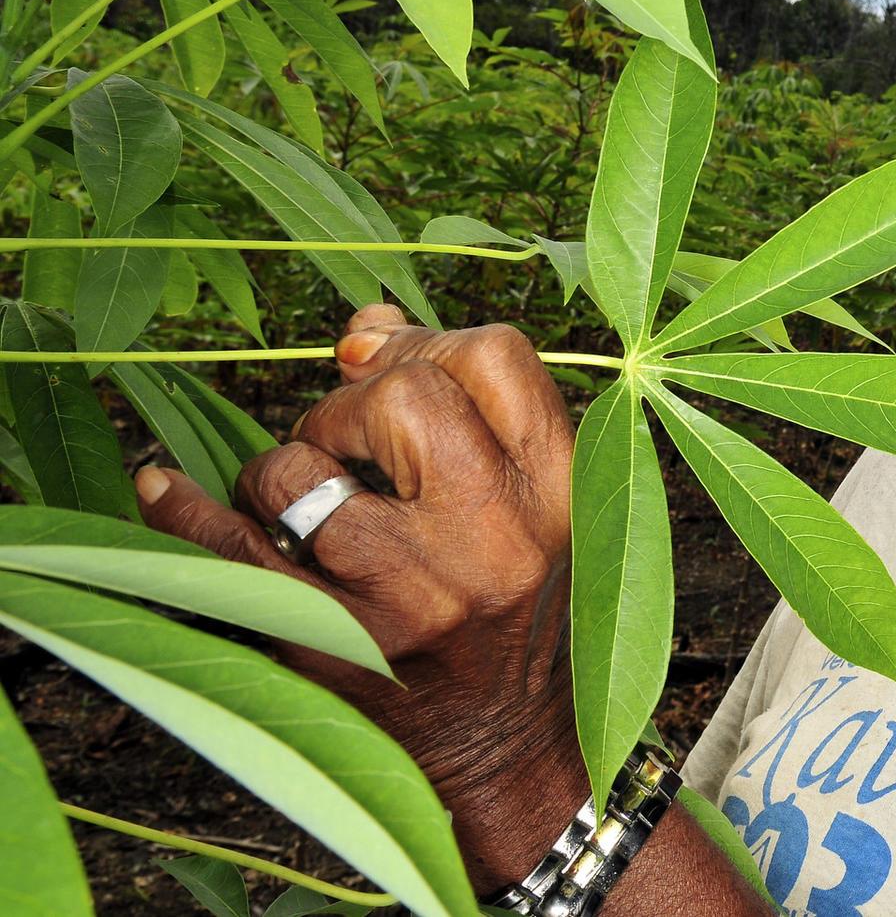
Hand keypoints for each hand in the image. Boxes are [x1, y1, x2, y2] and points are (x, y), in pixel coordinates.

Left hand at [134, 302, 590, 892]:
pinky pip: (233, 548)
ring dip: (283, 471)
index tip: (392, 372)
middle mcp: (496, 539)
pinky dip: (185, 509)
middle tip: (349, 451)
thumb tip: (366, 326)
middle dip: (349, 407)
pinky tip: (161, 485)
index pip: (495, 357)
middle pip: (401, 395)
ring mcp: (414, 595)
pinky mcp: (336, 646)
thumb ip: (460, 403)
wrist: (502, 746)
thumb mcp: (522, 502)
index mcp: (558, 491)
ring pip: (301, 467)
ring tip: (304, 509)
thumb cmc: (506, 602)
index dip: (427, 346)